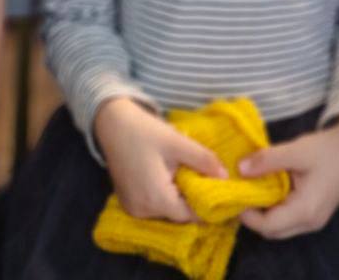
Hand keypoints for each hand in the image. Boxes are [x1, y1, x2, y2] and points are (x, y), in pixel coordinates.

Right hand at [94, 97, 226, 222]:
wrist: (112, 123)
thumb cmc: (145, 131)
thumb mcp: (177, 142)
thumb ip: (203, 160)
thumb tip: (226, 177)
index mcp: (156, 199)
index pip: (190, 215)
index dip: (209, 206)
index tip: (224, 194)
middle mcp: (143, 211)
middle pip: (179, 214)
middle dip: (195, 200)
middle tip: (210, 181)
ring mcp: (134, 208)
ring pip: (167, 211)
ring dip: (180, 197)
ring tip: (193, 176)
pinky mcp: (129, 202)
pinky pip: (155, 206)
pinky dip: (167, 196)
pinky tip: (174, 178)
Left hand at [237, 114, 338, 239]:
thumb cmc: (326, 149)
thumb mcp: (295, 150)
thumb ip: (267, 161)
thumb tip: (239, 169)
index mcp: (305, 211)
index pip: (267, 225)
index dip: (247, 214)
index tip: (234, 194)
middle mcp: (310, 222)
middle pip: (273, 231)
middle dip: (254, 216)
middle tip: (241, 192)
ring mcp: (314, 220)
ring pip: (281, 226)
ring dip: (265, 212)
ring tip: (253, 188)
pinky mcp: (316, 212)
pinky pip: (290, 218)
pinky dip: (276, 208)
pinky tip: (269, 188)